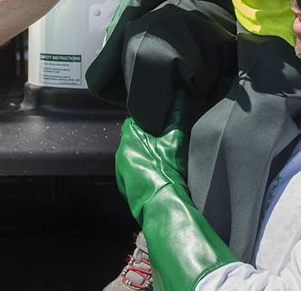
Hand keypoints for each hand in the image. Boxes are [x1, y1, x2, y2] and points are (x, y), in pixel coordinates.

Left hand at [115, 94, 189, 220]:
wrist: (163, 205)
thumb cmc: (166, 172)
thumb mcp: (175, 140)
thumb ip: (177, 114)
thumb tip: (179, 94)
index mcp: (128, 139)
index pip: (133, 121)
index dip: (146, 120)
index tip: (158, 122)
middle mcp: (120, 154)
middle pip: (133, 139)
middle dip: (146, 138)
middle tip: (162, 140)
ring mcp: (121, 172)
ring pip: (133, 156)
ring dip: (144, 156)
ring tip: (161, 158)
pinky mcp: (125, 187)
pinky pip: (133, 172)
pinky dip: (143, 171)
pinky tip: (156, 173)